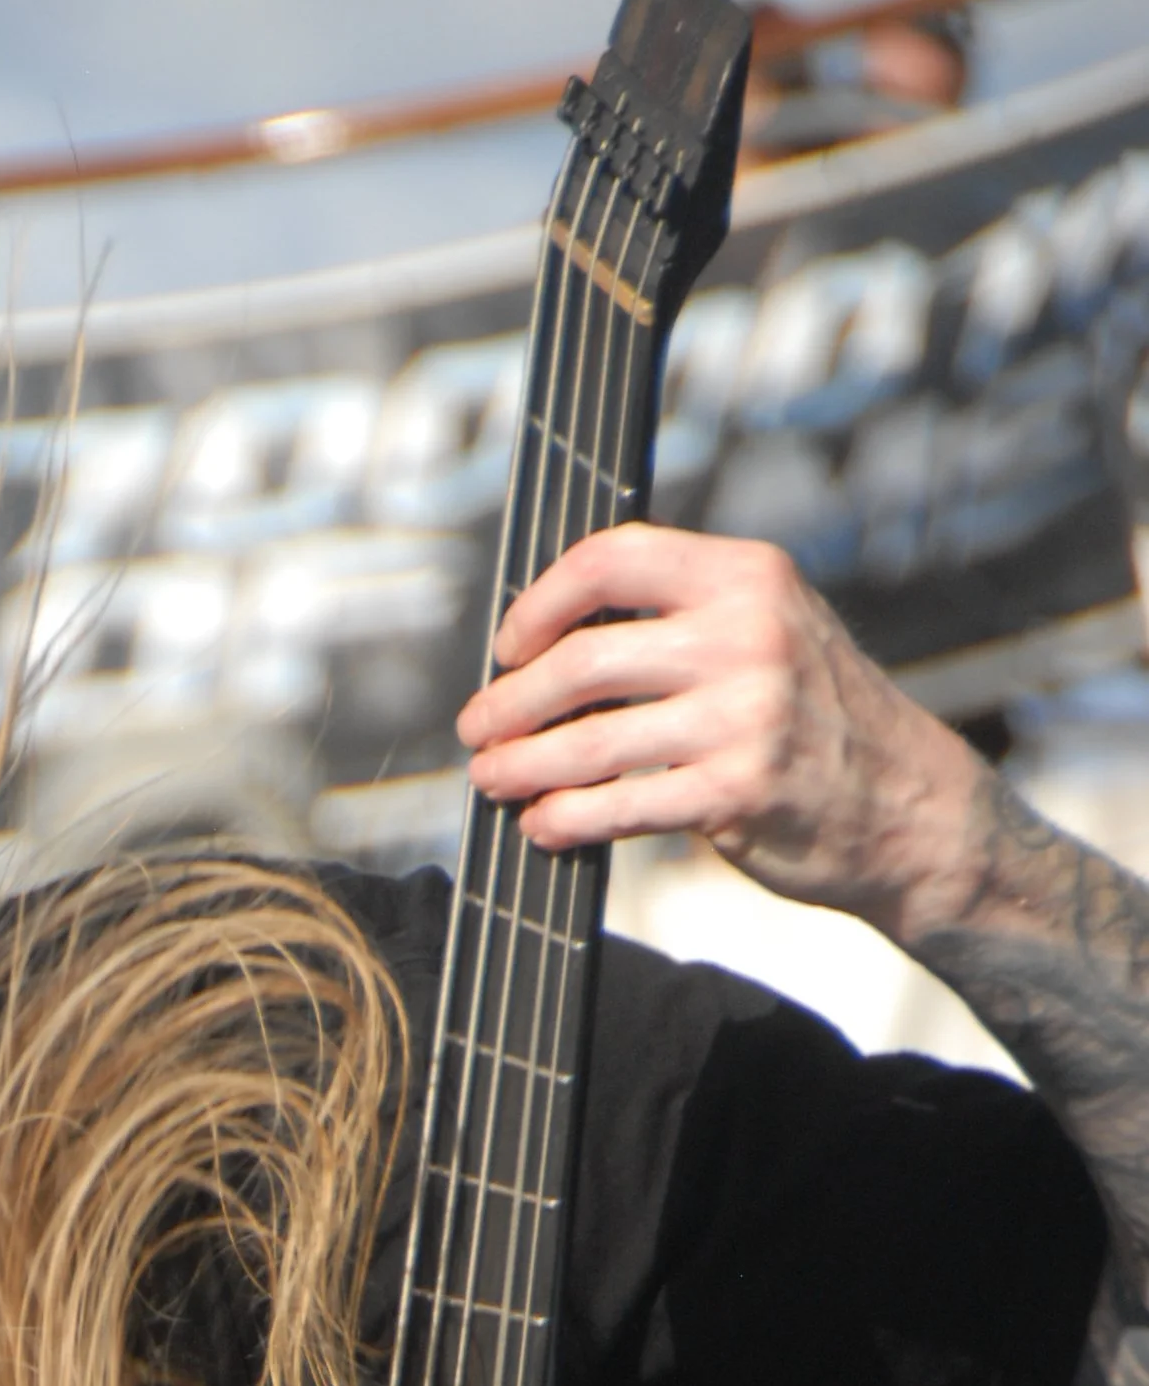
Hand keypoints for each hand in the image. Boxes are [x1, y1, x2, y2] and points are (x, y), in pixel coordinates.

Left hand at [456, 522, 986, 948]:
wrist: (908, 805)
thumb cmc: (817, 718)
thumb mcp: (769, 633)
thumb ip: (681, 619)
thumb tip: (550, 641)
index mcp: (747, 576)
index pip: (611, 559)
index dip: (540, 605)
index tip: (508, 648)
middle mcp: (746, 635)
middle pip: (581, 661)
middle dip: (510, 703)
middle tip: (476, 729)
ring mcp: (744, 716)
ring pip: (588, 742)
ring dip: (520, 766)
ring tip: (488, 778)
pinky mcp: (736, 793)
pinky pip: (618, 807)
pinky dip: (565, 819)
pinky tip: (541, 826)